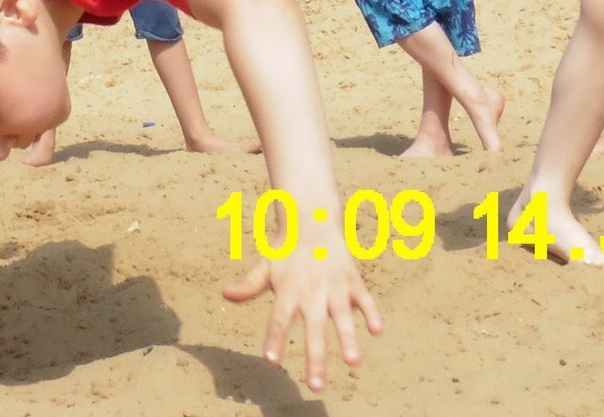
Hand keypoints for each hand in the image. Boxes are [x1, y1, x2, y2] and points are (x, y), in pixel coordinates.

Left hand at [223, 242, 381, 389]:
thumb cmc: (286, 250)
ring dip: (348, 338)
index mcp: (288, 291)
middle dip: (316, 357)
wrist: (312, 218)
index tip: (271, 361)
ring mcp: (334, 286)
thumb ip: (249, 284)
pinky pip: (364, 298)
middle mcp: (311, 291)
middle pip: (313, 328)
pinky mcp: (352, 280)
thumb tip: (225, 294)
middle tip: (316, 386)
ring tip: (353, 362)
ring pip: (342, 316)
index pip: (279, 319)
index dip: (275, 339)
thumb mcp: (265, 266)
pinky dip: (372, 312)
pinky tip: (378, 330)